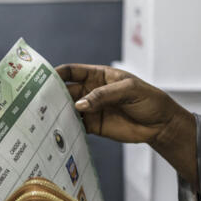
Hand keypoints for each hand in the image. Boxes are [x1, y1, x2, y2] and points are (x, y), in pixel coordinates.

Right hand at [56, 64, 196, 183]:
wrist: (161, 125)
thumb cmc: (149, 100)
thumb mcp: (129, 90)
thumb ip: (103, 95)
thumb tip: (79, 104)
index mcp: (98, 76)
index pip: (72, 71)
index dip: (57, 73)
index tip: (43, 78)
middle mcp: (91, 91)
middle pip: (66, 90)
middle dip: (52, 94)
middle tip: (39, 101)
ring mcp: (91, 108)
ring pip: (68, 108)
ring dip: (58, 112)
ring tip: (44, 117)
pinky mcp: (93, 125)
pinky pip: (75, 125)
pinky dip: (67, 127)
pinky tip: (59, 130)